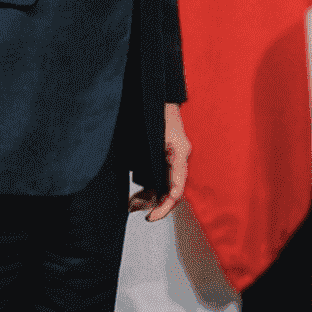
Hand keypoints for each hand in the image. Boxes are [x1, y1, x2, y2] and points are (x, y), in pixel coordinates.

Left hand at [129, 102, 190, 221]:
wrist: (155, 94)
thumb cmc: (156, 110)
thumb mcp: (154, 136)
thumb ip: (153, 161)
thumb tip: (152, 187)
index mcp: (180, 154)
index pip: (177, 188)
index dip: (166, 206)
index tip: (151, 216)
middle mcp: (178, 158)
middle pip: (171, 191)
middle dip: (156, 205)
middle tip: (141, 214)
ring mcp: (172, 158)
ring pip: (163, 187)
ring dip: (149, 199)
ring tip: (131, 205)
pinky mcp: (164, 157)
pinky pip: (158, 179)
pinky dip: (147, 189)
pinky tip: (134, 196)